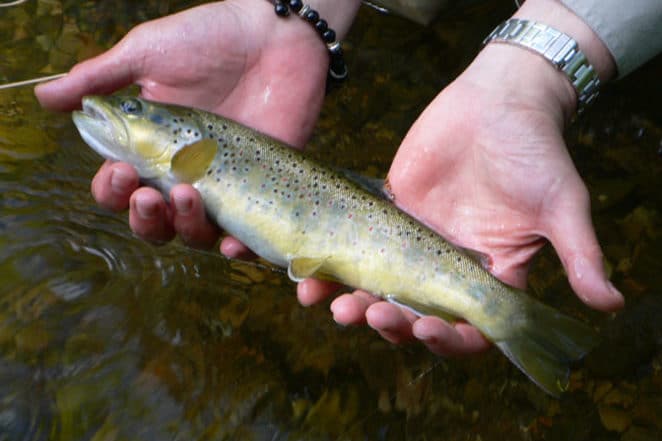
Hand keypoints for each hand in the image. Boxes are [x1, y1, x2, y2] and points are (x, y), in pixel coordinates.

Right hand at [35, 0, 334, 252]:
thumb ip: (99, 79)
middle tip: (149, 194)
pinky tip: (232, 243)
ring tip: (187, 195)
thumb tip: (45, 97)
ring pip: (195, 233)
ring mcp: (225, 184)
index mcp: (152, 146)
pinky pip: (248, 233)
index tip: (121, 169)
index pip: (120, 187)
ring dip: (184, 227)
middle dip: (144, 218)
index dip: (112, 189)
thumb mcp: (148, 54)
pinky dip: (238, 247)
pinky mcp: (263, 189)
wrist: (275, 35)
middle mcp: (185, 172)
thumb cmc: (210, 39)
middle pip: (154, 221)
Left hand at [298, 5, 624, 355]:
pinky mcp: (386, 213)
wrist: (497, 100)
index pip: (467, 330)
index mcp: (488, 278)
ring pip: (375, 286)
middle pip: (411, 313)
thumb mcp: (561, 203)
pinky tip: (304, 269)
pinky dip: (331, 261)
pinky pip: (353, 246)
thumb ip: (579, 253)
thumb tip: (611, 302)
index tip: (425, 329)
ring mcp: (412, 243)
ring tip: (320, 299)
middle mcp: (445, 268)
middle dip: (385, 321)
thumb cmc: (536, 150)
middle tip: (362, 312)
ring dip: (348, 300)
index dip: (445, 340)